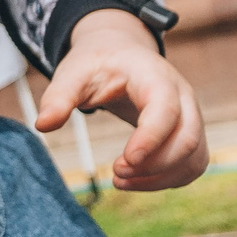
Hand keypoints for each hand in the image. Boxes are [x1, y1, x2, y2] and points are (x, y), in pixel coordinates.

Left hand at [34, 10, 208, 189]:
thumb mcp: (73, 72)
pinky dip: (168, 180)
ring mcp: (191, 115)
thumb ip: (58, 97)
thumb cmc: (98, 64)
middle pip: (188, 137)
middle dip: (154, 165)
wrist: (121, 54)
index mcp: (155, 75)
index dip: (150, 139)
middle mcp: (182, 95)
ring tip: (121, 181)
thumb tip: (42, 125)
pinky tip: (136, 181)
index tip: (123, 163)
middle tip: (116, 173)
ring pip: (193, 156)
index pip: (165, 109)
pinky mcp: (189, 134)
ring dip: (161, 178)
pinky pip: (192, 165)